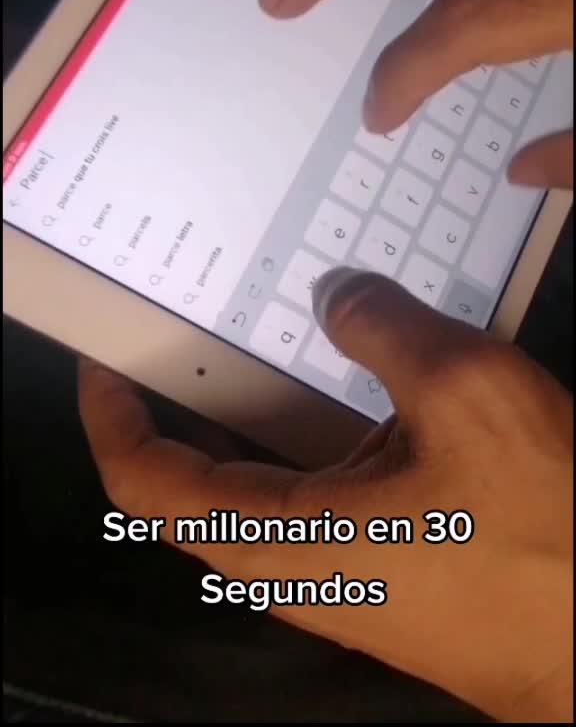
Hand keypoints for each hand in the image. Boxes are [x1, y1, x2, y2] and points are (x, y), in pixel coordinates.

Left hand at [79, 269, 572, 722]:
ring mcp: (341, 574)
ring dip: (251, 413)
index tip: (107, 359)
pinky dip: (308, 434)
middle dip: (182, 402)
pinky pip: (316, 494)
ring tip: (260, 337)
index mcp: (283, 540)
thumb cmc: (545, 534)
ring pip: (260, 487)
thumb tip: (338, 298)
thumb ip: (387, 330)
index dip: (113, 417)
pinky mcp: (384, 567)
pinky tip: (348, 382)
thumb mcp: (467, 396)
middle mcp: (295, 568)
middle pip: (195, 485)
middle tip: (185, 326)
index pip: (148, 483)